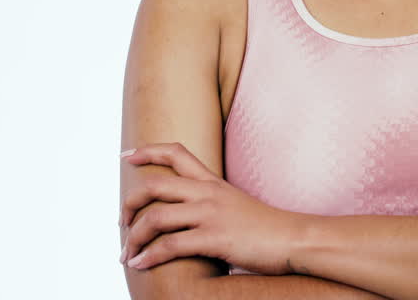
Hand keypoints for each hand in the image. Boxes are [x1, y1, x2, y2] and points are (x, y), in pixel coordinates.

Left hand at [120, 142, 302, 274]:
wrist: (295, 239)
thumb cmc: (268, 228)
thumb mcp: (236, 205)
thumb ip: (213, 205)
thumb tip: (190, 218)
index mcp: (213, 182)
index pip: (176, 153)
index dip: (148, 151)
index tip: (127, 156)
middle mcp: (207, 192)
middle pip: (154, 185)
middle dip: (130, 203)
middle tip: (122, 222)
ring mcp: (210, 214)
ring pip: (155, 217)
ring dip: (134, 237)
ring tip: (126, 254)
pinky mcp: (214, 237)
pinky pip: (170, 245)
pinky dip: (149, 256)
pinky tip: (140, 265)